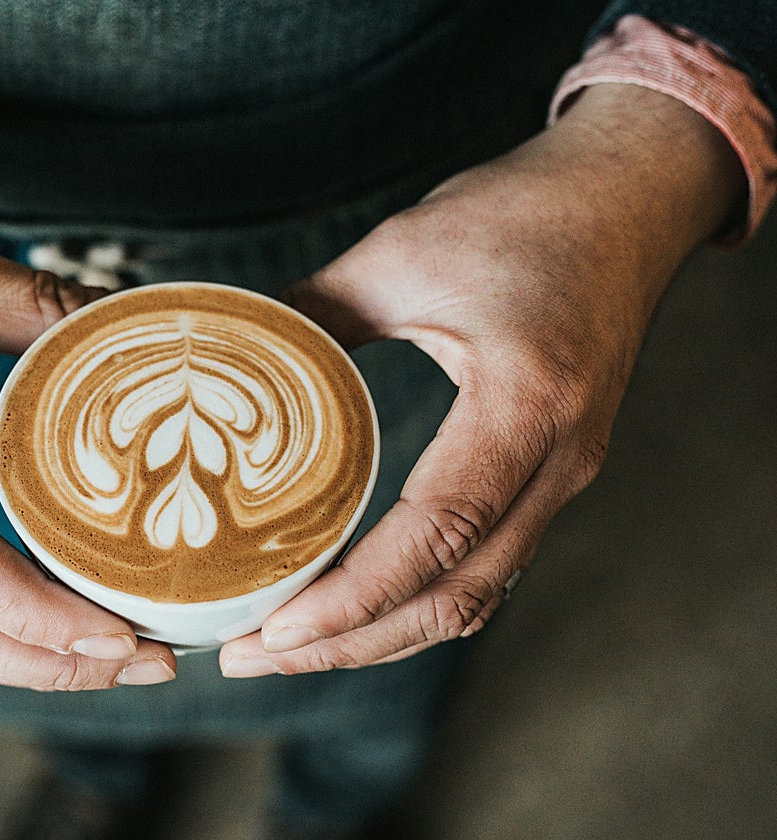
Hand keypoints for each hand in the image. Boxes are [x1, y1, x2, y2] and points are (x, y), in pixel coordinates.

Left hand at [220, 84, 744, 675]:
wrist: (627, 198)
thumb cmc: (526, 214)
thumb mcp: (403, 252)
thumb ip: (313, 312)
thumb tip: (231, 356)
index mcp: (526, 404)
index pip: (440, 533)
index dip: (354, 596)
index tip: (275, 627)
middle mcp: (558, 460)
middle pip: (456, 596)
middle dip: (349, 643)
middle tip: (252, 656)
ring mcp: (562, 475)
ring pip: (475, 596)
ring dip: (380, 635)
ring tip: (289, 647)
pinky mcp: (550, 474)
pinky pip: (487, 566)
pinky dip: (416, 602)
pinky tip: (356, 605)